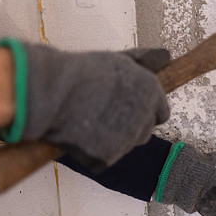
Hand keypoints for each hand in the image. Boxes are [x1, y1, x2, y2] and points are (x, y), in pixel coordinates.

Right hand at [19, 42, 170, 170]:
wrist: (51, 91)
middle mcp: (145, 115)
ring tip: (88, 121)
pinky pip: (104, 159)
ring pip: (125, 146)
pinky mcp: (110, 156)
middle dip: (129, 127)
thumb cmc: (80, 73)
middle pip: (144, 132)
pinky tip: (80, 135)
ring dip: (111, 139)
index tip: (126, 108)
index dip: (143, 112)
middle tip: (102, 114)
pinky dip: (93, 152)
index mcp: (151, 91)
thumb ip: (144, 62)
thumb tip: (164, 56)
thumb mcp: (117, 60)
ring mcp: (128, 138)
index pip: (161, 113)